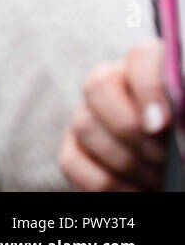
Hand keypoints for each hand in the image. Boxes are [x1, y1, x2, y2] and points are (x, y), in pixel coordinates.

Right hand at [58, 39, 170, 190]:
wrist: (174, 173)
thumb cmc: (184, 145)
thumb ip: (183, 113)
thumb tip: (165, 120)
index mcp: (149, 70)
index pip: (141, 56)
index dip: (149, 87)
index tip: (162, 124)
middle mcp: (112, 85)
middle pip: (97, 85)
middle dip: (128, 127)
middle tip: (161, 156)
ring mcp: (86, 116)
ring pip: (84, 125)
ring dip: (125, 160)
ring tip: (155, 176)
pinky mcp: (72, 149)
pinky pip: (71, 162)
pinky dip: (105, 183)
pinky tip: (133, 189)